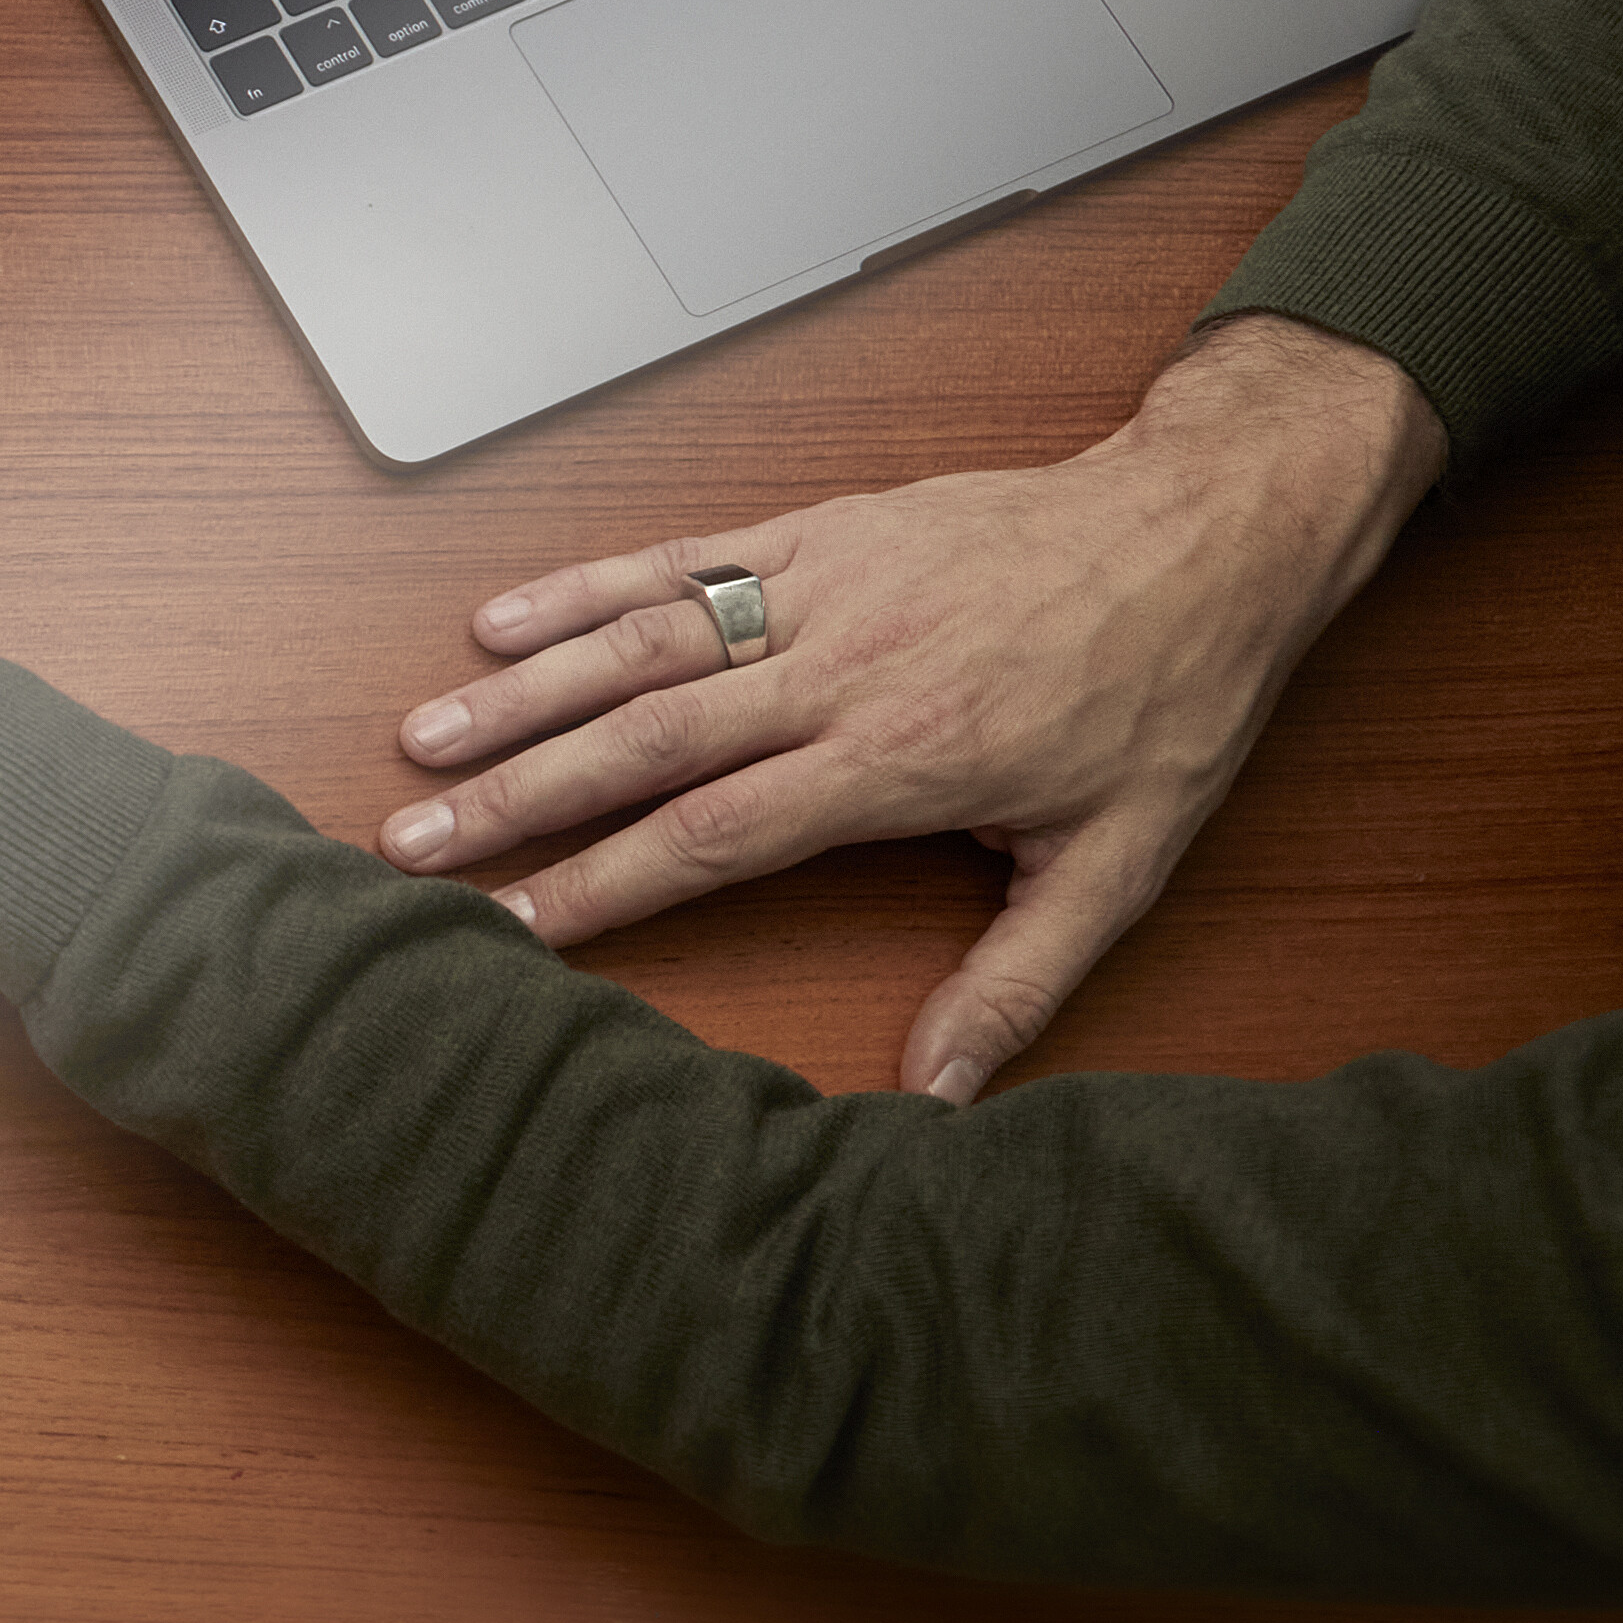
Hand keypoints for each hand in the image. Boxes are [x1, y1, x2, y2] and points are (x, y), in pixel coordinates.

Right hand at [375, 315, 1443, 1099]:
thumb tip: (943, 1094)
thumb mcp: (1123, 859)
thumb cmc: (1165, 693)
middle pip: (648, 741)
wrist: (1207, 527)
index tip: (516, 927)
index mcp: (905, 756)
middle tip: (415, 843)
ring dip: (525, 693)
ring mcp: (824, 589)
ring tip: (426, 739)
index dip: (606, 884)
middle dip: (521, 797)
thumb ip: (1021, 981)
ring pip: (644, 645)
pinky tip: (502, 619)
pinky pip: (683, 560)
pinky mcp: (821, 531)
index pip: (719, 833)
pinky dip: (584, 586)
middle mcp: (845, 668)